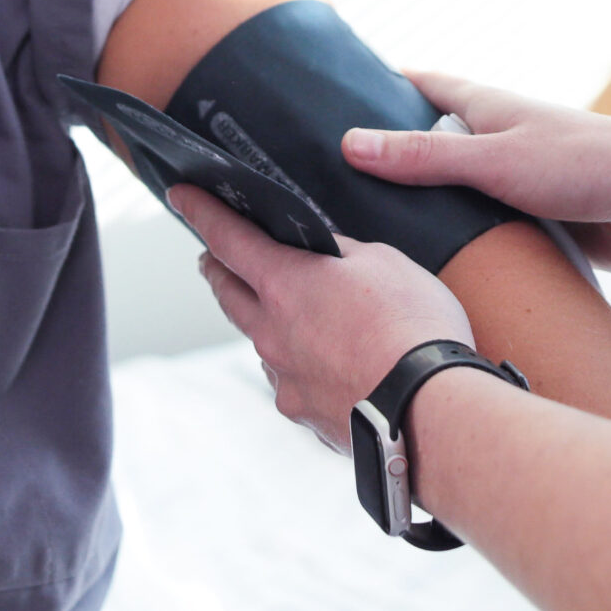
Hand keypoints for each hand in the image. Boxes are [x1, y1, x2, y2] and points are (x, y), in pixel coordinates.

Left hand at [169, 185, 472, 451]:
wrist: (428, 412)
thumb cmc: (412, 329)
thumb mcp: (383, 262)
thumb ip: (342, 253)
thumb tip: (325, 255)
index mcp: (284, 283)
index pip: (227, 238)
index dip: (201, 212)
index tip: (181, 196)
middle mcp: (270, 333)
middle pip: (227, 293)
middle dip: (217, 268)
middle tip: (214, 255)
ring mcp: (283, 379)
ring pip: (259, 339)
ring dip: (263, 320)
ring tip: (286, 312)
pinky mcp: (303, 415)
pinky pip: (289, 379)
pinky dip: (297, 363)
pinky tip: (326, 362)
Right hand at [340, 70, 610, 273]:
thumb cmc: (590, 165)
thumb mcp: (495, 160)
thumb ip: (424, 157)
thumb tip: (349, 142)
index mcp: (485, 107)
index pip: (418, 85)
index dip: (374, 88)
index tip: (324, 98)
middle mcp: (494, 141)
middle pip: (427, 143)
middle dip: (385, 158)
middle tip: (325, 184)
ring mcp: (511, 184)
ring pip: (450, 194)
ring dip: (418, 209)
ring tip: (358, 235)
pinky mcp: (530, 225)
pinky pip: (479, 232)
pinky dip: (454, 243)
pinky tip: (423, 269)